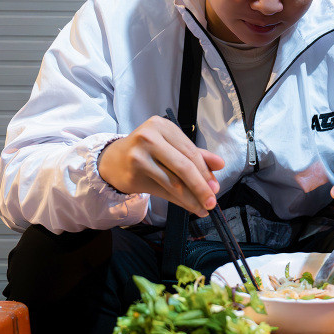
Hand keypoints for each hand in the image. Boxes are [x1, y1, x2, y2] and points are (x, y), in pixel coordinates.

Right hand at [98, 116, 223, 215]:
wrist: (112, 160)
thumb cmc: (146, 152)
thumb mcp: (171, 148)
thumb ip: (195, 155)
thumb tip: (220, 164)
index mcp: (163, 126)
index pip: (190, 151)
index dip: (206, 171)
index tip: (216, 187)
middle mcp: (150, 137)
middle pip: (183, 166)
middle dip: (201, 186)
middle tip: (212, 201)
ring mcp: (139, 154)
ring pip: (173, 181)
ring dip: (191, 198)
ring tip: (203, 207)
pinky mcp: (133, 172)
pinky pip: (163, 189)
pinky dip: (179, 200)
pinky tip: (189, 207)